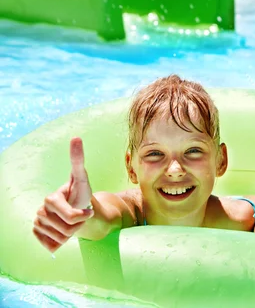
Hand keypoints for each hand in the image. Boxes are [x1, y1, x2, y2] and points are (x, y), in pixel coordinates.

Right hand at [33, 137, 93, 252]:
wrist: (78, 212)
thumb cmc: (81, 195)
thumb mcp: (82, 179)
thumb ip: (78, 160)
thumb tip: (76, 137)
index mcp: (50, 199)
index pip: (70, 216)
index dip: (82, 216)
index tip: (88, 212)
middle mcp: (40, 211)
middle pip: (66, 229)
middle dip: (78, 225)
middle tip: (80, 216)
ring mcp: (37, 223)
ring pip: (60, 238)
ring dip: (72, 233)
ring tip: (73, 222)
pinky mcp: (37, 235)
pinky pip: (51, 245)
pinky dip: (62, 242)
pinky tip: (63, 231)